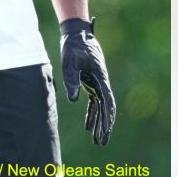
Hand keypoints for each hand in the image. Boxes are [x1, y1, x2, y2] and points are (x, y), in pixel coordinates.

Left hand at [60, 17, 115, 145]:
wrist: (76, 34)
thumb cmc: (74, 46)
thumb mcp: (70, 62)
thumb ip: (71, 80)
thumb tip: (74, 101)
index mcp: (100, 77)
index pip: (107, 101)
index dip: (108, 117)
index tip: (106, 130)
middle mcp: (101, 82)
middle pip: (105, 108)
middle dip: (104, 126)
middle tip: (101, 142)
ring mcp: (96, 83)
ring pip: (99, 108)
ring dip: (98, 123)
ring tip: (97, 140)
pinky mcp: (90, 83)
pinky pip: (93, 102)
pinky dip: (91, 114)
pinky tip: (88, 126)